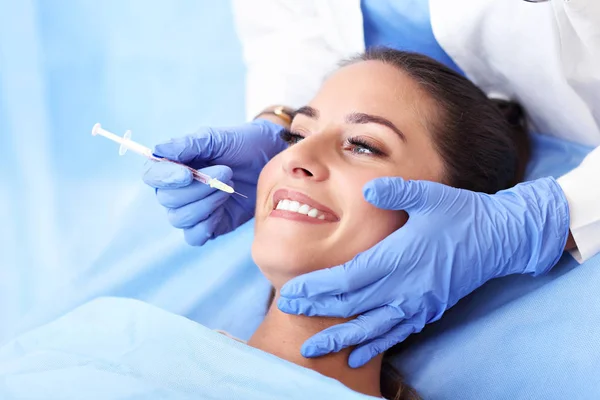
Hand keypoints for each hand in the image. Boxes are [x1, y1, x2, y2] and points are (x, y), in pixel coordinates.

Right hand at [143, 119, 285, 244]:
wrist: (271, 159)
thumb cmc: (242, 144)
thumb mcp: (216, 139)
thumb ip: (188, 144)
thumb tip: (158, 151)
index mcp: (174, 166)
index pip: (152, 176)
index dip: (164, 177)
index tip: (187, 173)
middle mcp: (179, 190)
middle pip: (167, 200)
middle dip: (198, 188)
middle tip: (227, 172)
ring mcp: (194, 210)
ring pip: (180, 219)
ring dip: (206, 203)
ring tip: (230, 187)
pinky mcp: (210, 226)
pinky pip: (194, 237)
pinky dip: (207, 224)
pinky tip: (224, 208)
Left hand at [278, 177, 569, 366]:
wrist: (500, 239)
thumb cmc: (462, 214)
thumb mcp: (429, 195)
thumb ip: (396, 192)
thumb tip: (367, 189)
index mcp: (399, 257)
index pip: (347, 279)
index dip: (317, 288)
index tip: (291, 292)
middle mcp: (405, 287)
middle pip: (351, 305)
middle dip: (316, 310)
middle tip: (287, 311)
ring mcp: (416, 303)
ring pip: (370, 327)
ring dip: (339, 337)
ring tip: (313, 349)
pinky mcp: (427, 311)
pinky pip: (395, 334)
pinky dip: (372, 345)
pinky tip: (355, 356)